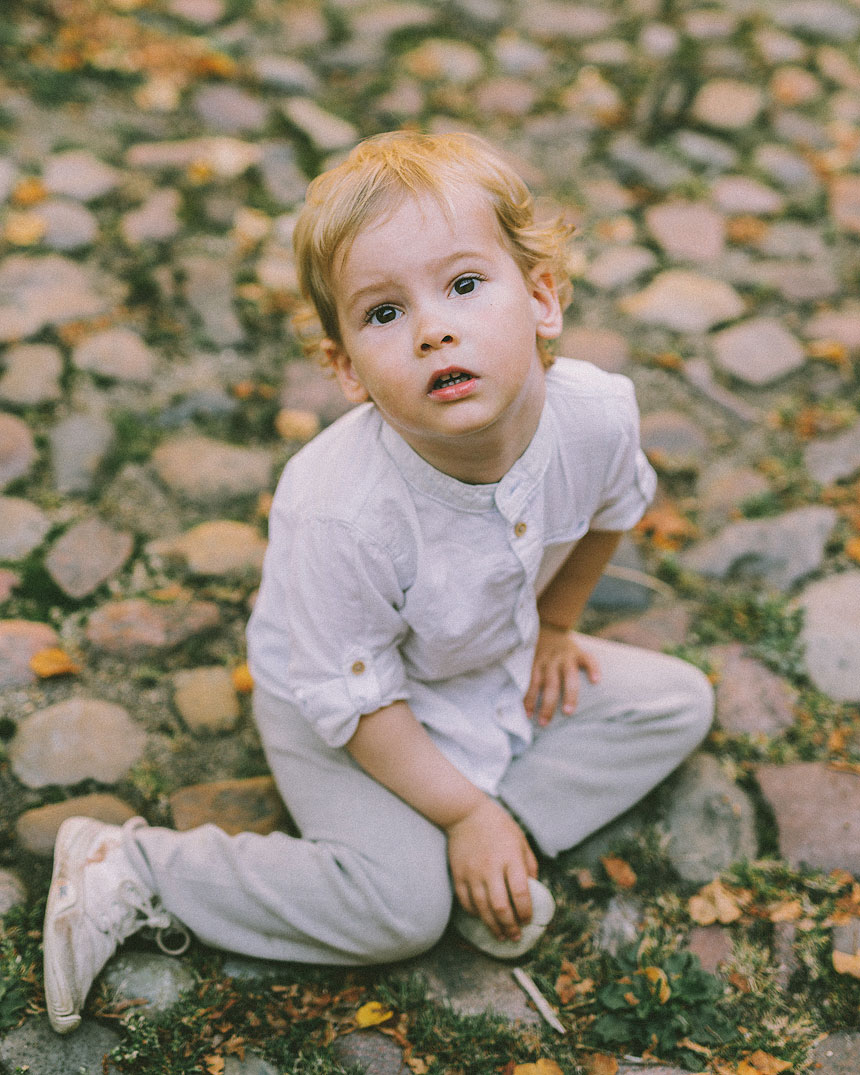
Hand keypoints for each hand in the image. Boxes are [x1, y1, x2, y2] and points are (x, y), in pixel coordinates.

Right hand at [446, 798, 537, 940]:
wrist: (466, 813)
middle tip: (515, 936)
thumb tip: (534, 889)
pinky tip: (483, 918)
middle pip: (501, 906)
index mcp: (511, 858)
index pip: (521, 893)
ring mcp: (472, 872)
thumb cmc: (498, 826)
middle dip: (510, 926)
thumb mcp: (521, 840)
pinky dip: (475, 913)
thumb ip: (529, 864)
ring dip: (493, 926)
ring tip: (501, 936)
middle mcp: (491, 867)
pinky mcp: (458, 874)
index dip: (526, 911)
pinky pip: (466, 901)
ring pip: (482, 908)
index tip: (529, 920)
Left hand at [524, 626, 599, 725]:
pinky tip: (596, 681)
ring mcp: (566, 656)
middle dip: (547, 704)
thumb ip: (527, 676)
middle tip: (545, 722)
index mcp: (536, 662)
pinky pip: (589, 659)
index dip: (529, 699)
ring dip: (569, 694)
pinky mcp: (579, 651)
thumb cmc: (537, 650)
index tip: (528, 716)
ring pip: (568, 676)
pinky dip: (593, 668)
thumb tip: (515, 703)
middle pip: (549, 684)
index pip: (532, 683)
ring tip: (568, 712)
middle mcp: (550, 660)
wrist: (549, 625)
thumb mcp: (528, 658)